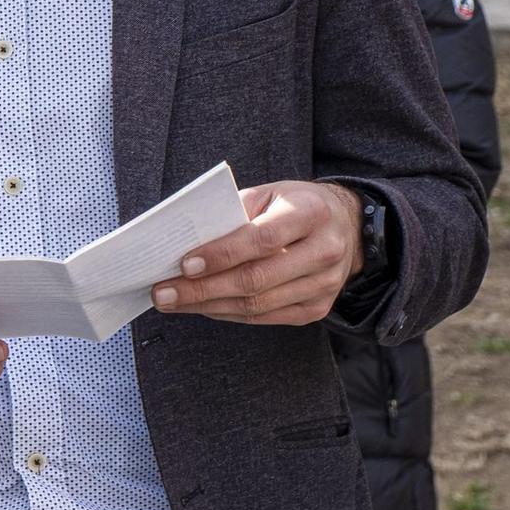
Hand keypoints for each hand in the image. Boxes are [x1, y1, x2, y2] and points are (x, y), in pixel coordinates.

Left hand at [151, 180, 364, 325]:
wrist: (346, 227)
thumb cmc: (296, 205)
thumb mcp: (270, 193)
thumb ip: (234, 213)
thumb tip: (188, 241)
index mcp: (311, 213)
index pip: (261, 239)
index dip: (220, 254)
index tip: (183, 264)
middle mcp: (324, 251)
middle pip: (256, 279)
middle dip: (203, 289)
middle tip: (163, 292)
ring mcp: (323, 285)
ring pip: (257, 305)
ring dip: (209, 306)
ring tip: (174, 302)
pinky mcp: (317, 309)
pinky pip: (264, 317)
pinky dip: (228, 313)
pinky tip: (202, 306)